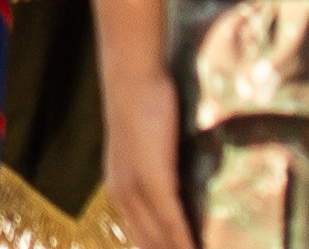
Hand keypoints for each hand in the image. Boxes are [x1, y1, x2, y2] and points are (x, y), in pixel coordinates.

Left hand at [100, 66, 193, 248]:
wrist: (133, 77)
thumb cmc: (145, 107)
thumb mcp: (150, 150)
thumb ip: (163, 175)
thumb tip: (186, 194)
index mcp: (120, 191)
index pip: (143, 239)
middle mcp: (123, 196)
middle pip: (151, 245)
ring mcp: (136, 189)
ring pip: (161, 241)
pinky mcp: (154, 180)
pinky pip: (173, 222)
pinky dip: (187, 243)